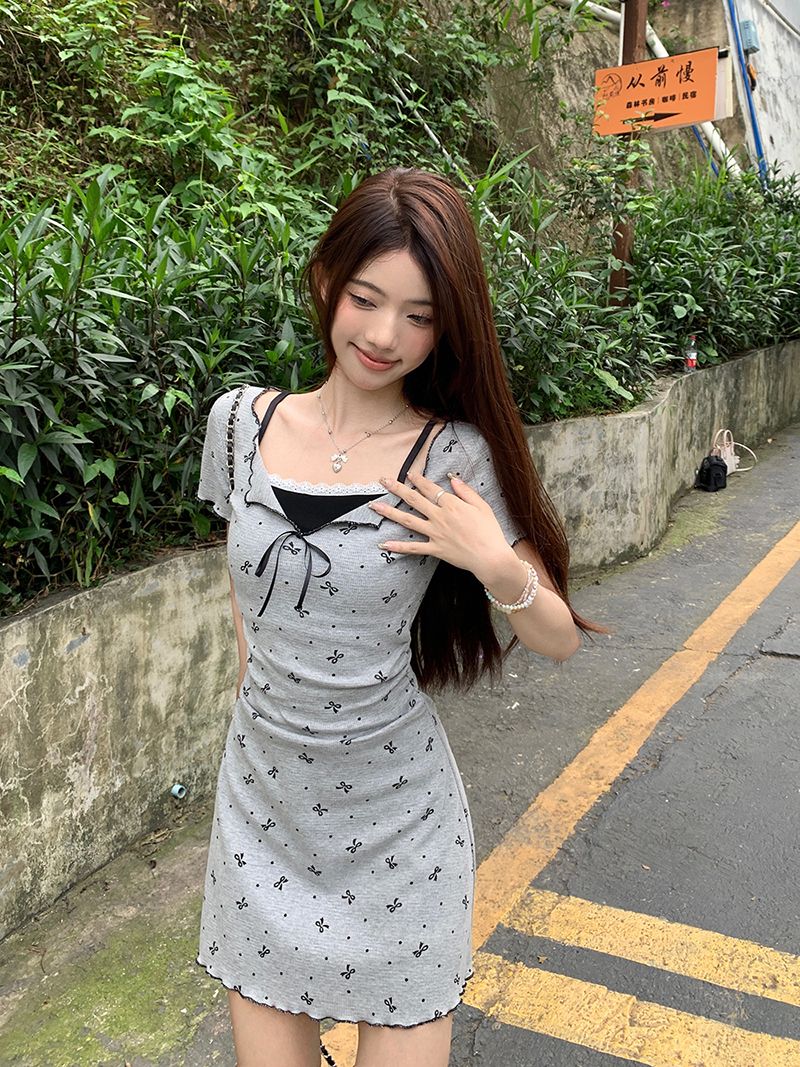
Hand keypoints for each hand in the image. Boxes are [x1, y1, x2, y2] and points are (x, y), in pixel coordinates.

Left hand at [368, 469, 513, 577]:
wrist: (490, 557)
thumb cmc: (489, 531)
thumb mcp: (482, 506)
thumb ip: (465, 491)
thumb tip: (452, 478)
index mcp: (451, 504)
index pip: (430, 488)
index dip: (418, 479)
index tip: (408, 473)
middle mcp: (439, 516)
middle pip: (413, 499)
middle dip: (397, 488)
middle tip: (383, 480)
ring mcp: (435, 533)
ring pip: (407, 520)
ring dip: (389, 512)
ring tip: (374, 505)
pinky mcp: (435, 549)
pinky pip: (413, 548)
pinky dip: (398, 546)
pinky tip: (384, 544)